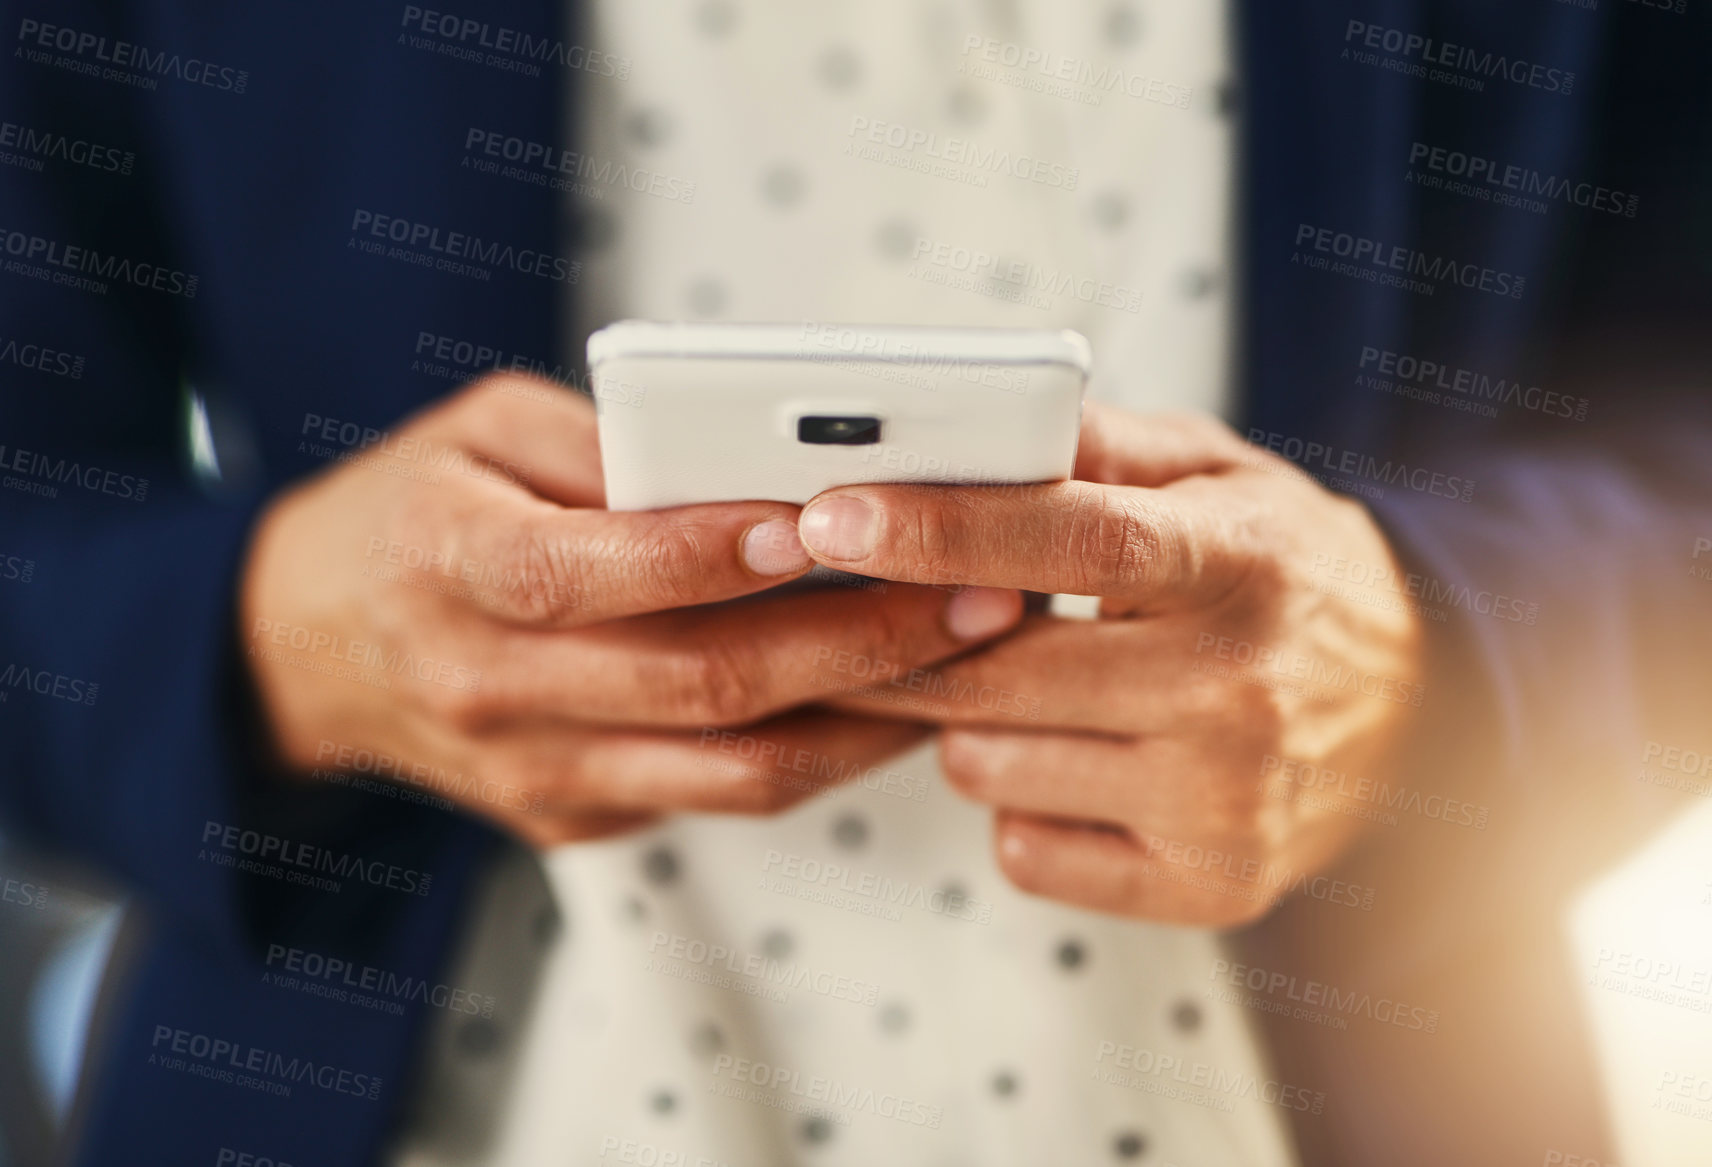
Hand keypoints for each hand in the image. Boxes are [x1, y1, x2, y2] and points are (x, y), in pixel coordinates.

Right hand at [240, 375, 1022, 847]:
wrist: (312, 650)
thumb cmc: (410, 513)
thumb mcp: (479, 431)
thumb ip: (605, 444)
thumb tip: (758, 462)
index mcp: (447, 564)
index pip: (585, 574)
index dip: (704, 554)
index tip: (818, 519)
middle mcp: (489, 685)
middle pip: (696, 684)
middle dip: (855, 641)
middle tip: (973, 594)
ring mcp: (534, 771)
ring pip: (732, 768)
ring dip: (869, 715)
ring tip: (970, 654)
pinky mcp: (572, 816)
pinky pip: (720, 795)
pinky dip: (820, 749)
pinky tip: (891, 693)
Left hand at [791, 402, 1424, 923]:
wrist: (1418, 713)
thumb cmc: (1283, 574)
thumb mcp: (1218, 475)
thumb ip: (1099, 445)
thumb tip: (976, 423)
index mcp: (1240, 561)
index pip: (1075, 542)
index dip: (942, 530)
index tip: (833, 515)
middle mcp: (1241, 689)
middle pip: (998, 673)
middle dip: (910, 640)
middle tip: (875, 607)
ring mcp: (1228, 801)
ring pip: (988, 764)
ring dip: (974, 722)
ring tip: (1041, 685)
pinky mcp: (1212, 886)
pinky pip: (1023, 849)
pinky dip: (1021, 805)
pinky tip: (1079, 761)